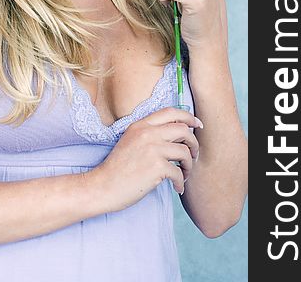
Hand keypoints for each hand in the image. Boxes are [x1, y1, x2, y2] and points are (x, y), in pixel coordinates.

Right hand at [87, 107, 201, 212]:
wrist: (103, 186)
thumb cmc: (118, 167)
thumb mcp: (130, 141)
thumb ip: (148, 134)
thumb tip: (176, 133)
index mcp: (141, 125)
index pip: (170, 112)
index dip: (188, 117)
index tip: (197, 125)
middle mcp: (147, 133)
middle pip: (183, 129)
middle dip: (193, 143)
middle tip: (193, 155)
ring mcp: (152, 149)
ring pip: (185, 151)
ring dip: (189, 165)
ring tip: (184, 174)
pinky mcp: (156, 167)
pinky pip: (180, 173)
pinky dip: (181, 182)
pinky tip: (177, 188)